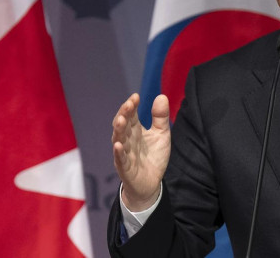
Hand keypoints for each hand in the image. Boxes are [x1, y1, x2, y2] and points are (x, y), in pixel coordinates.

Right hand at [112, 93, 170, 210]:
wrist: (151, 183)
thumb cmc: (153, 156)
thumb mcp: (161, 134)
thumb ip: (161, 117)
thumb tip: (161, 96)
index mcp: (135, 131)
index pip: (131, 116)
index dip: (132, 106)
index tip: (136, 97)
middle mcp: (128, 140)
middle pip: (123, 125)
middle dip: (125, 114)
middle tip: (129, 104)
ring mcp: (125, 154)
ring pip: (119, 140)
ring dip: (119, 130)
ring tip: (120, 120)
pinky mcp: (125, 168)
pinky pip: (121, 160)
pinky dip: (119, 153)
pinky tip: (118, 145)